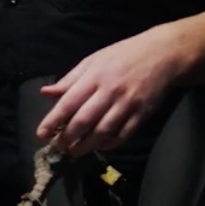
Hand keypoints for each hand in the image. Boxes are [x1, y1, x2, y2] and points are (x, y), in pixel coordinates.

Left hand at [35, 26, 191, 156]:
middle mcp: (110, 91)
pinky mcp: (142, 114)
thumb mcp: (94, 60)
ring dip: (86, 145)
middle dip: (68, 137)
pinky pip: (123, 135)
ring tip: (75, 151)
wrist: (163, 54)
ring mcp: (128, 104)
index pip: (68, 103)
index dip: (53, 121)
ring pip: (103, 132)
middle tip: (58, 146)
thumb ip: (70, 79)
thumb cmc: (123, 55)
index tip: (41, 134)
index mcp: (95, 76)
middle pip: (84, 121)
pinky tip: (100, 146)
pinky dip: (110, 144)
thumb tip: (46, 92)